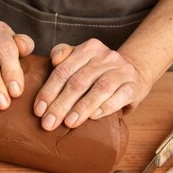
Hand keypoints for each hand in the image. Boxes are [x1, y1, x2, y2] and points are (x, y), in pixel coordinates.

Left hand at [33, 39, 150, 130]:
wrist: (134, 73)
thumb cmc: (98, 71)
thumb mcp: (80, 58)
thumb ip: (63, 55)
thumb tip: (53, 61)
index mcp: (89, 48)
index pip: (63, 70)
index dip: (49, 91)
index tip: (38, 111)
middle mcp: (106, 56)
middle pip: (78, 81)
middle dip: (61, 104)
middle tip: (48, 123)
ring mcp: (122, 71)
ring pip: (100, 88)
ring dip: (82, 108)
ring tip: (68, 123)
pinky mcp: (134, 86)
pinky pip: (120, 97)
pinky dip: (105, 108)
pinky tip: (93, 118)